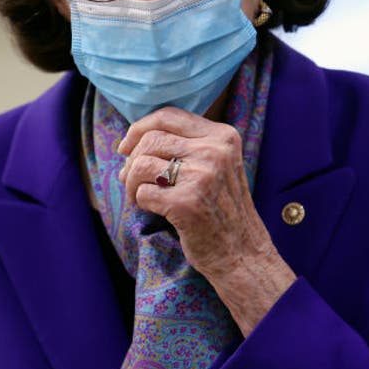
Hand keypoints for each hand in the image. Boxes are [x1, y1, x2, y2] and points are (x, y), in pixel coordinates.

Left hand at [117, 106, 294, 334]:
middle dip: (131, 159)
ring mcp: (202, 176)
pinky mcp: (187, 203)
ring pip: (142, 164)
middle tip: (129, 178)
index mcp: (223, 136)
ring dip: (130, 182)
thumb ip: (186, 146)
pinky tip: (151, 210)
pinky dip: (139, 201)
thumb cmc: (222, 210)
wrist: (242, 253)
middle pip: (151, 139)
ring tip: (136, 195)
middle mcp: (215, 152)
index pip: (169, 115)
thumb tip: (131, 141)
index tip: (126, 145)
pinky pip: (143, 192)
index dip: (140, 127)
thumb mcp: (218, 166)